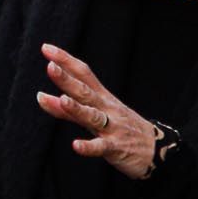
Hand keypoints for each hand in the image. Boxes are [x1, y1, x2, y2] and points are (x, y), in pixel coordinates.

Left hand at [35, 43, 155, 179]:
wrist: (157, 150)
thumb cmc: (121, 128)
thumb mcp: (96, 114)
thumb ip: (67, 109)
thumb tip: (41, 97)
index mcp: (102, 97)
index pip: (83, 73)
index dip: (66, 60)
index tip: (46, 48)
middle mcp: (106, 108)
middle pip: (85, 91)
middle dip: (67, 80)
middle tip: (50, 67)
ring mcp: (112, 127)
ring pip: (93, 116)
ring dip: (77, 108)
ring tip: (62, 100)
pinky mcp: (116, 147)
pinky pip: (101, 147)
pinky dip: (89, 147)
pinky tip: (76, 145)